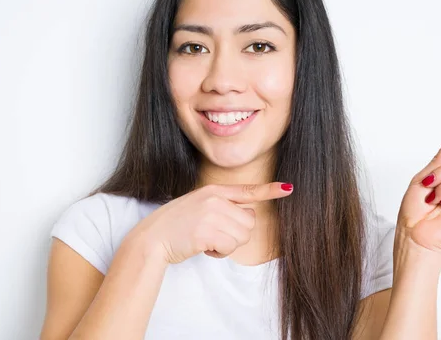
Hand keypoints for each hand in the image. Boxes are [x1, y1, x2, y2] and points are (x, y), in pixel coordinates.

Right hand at [128, 182, 292, 264]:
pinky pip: (230, 247)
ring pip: (243, 236)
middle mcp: (215, 199)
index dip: (270, 191)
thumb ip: (221, 206)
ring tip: (207, 240)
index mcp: (214, 191)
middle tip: (215, 235)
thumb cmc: (175, 226)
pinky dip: (220, 253)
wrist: (152, 239)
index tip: (288, 189)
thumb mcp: (198, 206)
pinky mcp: (208, 231)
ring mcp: (212, 213)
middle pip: (250, 221)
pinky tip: (204, 247)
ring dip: (228, 245)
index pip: (247, 190)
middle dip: (237, 234)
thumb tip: (247, 216)